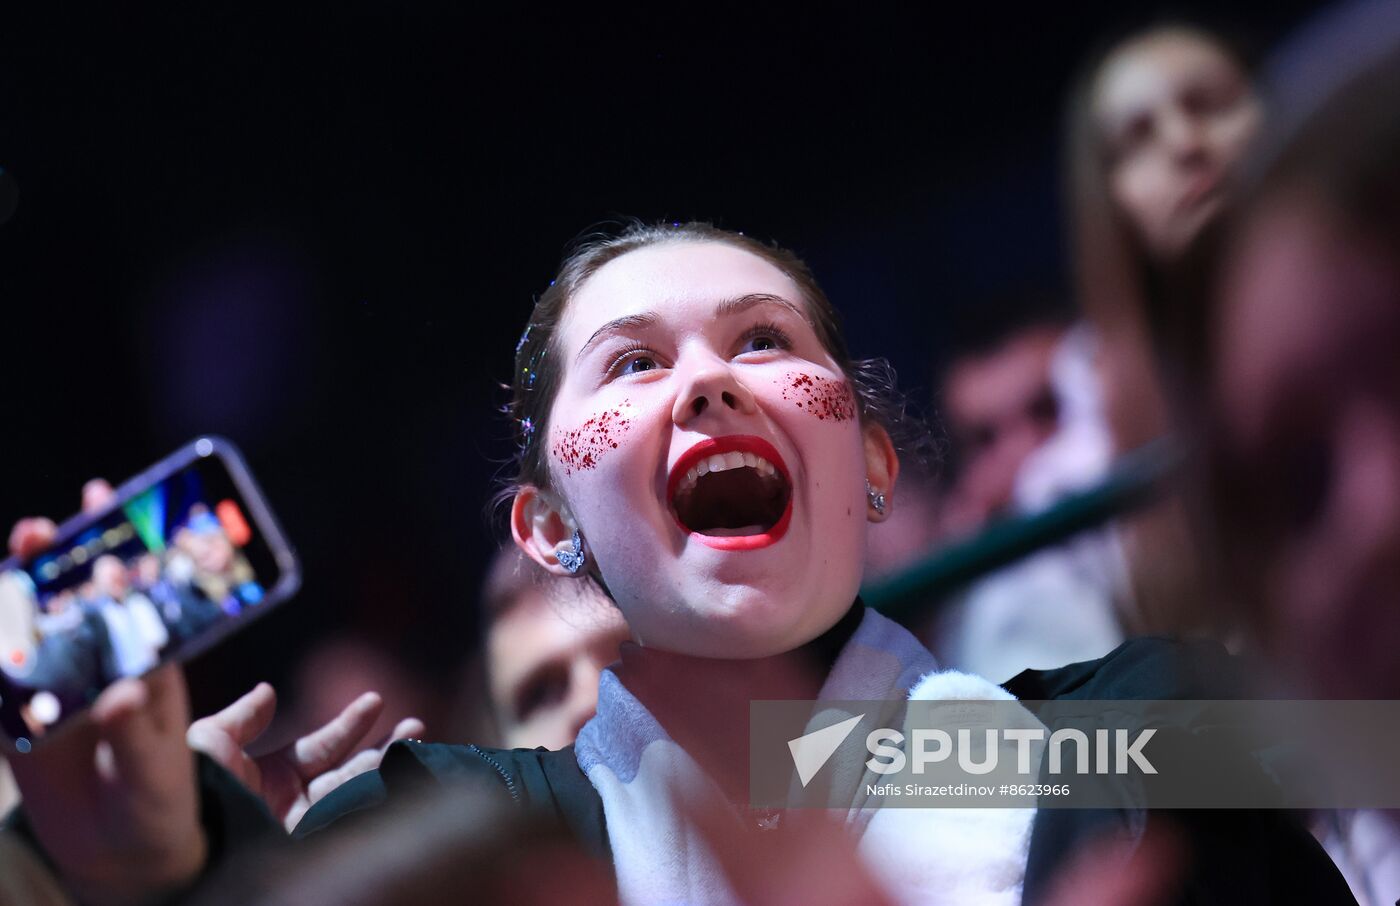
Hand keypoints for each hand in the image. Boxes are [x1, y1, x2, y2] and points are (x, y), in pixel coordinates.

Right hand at [7, 481, 207, 905]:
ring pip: (36, 626)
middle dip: (64, 557)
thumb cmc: (156, 800)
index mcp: (150, 665)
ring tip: (22, 546)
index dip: (125, 548)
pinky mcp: (19, 720)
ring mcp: (59, 688)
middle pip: (81, 599)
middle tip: (45, 527)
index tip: (115, 506)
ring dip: (24, 589)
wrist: (118, 851)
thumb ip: (139, 733)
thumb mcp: (156, 770)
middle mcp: (104, 665)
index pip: (139, 597)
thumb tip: (123, 695)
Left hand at [186, 682, 424, 830]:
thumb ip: (242, 718)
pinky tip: (405, 778)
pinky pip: (354, 822)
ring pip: (359, 795)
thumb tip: (268, 690)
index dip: (349, 724)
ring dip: (391, 769)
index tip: (375, 700)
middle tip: (416, 724)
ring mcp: (304, 828)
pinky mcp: (311, 850)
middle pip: (350, 772)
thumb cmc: (186, 794)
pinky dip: (382, 800)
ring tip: (420, 741)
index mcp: (272, 776)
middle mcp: (293, 802)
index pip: (321, 747)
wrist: (177, 847)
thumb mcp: (208, 743)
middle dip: (384, 748)